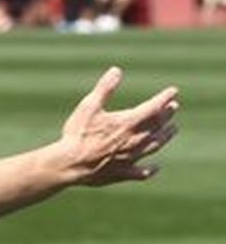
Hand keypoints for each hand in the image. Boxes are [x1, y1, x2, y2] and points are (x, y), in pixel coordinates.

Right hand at [55, 67, 178, 185]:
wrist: (70, 164)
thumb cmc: (78, 134)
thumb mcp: (89, 106)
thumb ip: (104, 89)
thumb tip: (116, 71)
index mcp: (128, 122)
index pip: (154, 107)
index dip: (164, 98)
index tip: (173, 91)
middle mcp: (135, 140)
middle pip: (158, 125)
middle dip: (167, 115)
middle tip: (173, 108)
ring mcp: (131, 158)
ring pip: (155, 145)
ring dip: (165, 136)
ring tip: (172, 130)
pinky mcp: (124, 173)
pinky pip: (143, 171)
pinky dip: (150, 169)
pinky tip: (155, 167)